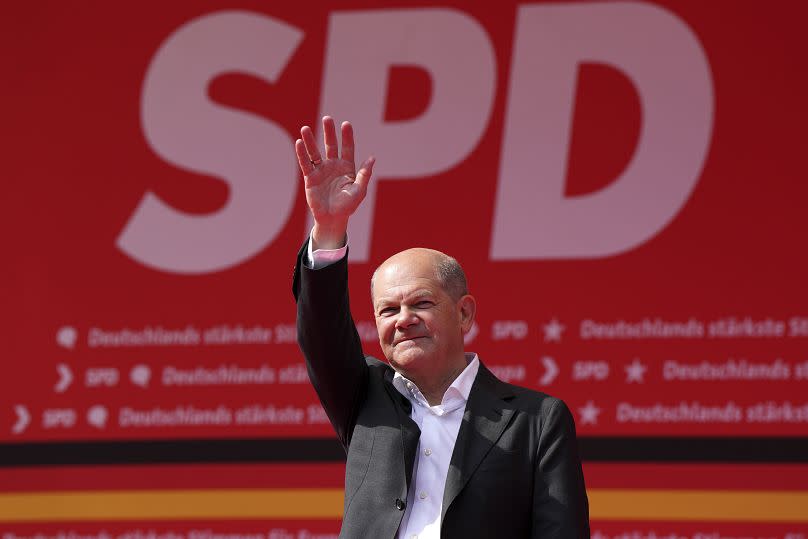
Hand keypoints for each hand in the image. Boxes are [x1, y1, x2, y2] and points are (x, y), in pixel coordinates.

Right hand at [295, 116, 374, 249]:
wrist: (332, 218)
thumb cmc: (348, 206)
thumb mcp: (359, 191)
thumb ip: (364, 175)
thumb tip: (372, 158)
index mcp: (347, 168)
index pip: (348, 148)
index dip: (347, 137)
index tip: (346, 124)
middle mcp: (334, 166)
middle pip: (331, 145)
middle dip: (329, 132)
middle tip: (327, 119)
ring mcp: (321, 171)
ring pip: (315, 152)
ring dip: (310, 141)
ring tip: (305, 129)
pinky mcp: (310, 177)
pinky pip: (306, 163)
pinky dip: (302, 154)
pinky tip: (299, 143)